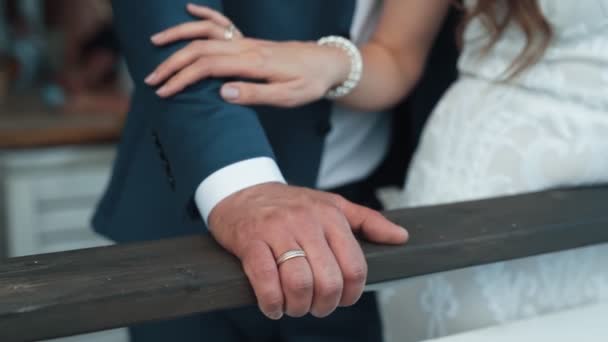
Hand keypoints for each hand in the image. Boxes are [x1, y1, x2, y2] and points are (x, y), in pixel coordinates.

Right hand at [145, 4, 349, 106]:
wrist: (327, 63)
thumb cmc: (309, 83)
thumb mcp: (287, 97)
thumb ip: (255, 95)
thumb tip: (222, 93)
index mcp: (252, 63)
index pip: (207, 67)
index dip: (182, 79)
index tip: (164, 92)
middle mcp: (246, 47)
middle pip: (199, 49)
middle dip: (172, 63)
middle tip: (151, 80)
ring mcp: (246, 41)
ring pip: (205, 32)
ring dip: (179, 36)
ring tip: (155, 44)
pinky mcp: (249, 41)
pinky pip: (222, 22)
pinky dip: (204, 14)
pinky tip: (188, 10)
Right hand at [208, 183, 407, 319]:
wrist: (243, 191)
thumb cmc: (289, 204)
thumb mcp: (333, 205)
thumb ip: (368, 221)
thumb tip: (400, 237)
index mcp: (331, 216)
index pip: (354, 267)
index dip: (351, 294)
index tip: (342, 299)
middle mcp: (306, 222)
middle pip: (329, 280)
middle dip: (324, 305)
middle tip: (315, 306)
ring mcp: (277, 231)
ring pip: (299, 283)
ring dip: (298, 306)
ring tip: (294, 306)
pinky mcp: (250, 242)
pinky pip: (265, 280)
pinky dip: (271, 302)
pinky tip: (273, 305)